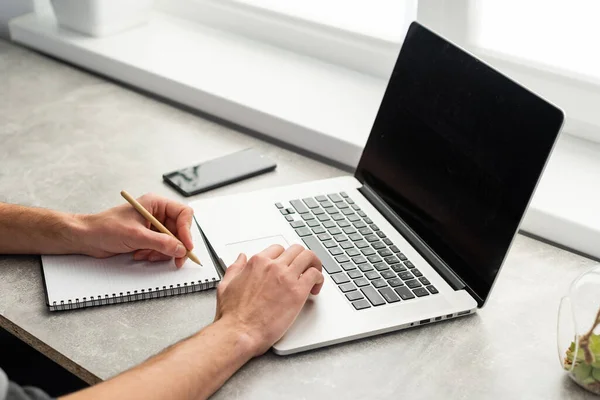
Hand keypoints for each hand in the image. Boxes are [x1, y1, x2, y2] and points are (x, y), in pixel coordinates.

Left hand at [76, 193, 193, 267]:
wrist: (87, 238)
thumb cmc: (105, 228)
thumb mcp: (136, 235)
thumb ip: (161, 243)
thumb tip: (181, 249)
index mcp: (156, 204)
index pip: (183, 214)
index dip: (187, 230)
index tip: (186, 246)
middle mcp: (157, 214)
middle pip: (180, 231)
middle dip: (175, 246)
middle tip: (176, 260)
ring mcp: (153, 226)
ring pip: (172, 242)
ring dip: (162, 252)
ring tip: (146, 254)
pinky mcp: (148, 238)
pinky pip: (162, 249)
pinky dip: (154, 255)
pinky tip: (140, 254)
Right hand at [214, 244, 323, 355]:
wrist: (239, 332)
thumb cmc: (233, 315)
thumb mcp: (226, 285)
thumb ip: (235, 268)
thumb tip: (241, 258)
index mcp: (257, 263)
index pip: (278, 249)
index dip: (285, 257)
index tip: (288, 266)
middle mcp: (273, 266)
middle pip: (296, 250)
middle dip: (302, 258)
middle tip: (304, 269)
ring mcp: (286, 277)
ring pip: (308, 257)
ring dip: (313, 265)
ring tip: (313, 277)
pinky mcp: (297, 291)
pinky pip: (315, 275)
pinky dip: (319, 279)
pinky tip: (314, 289)